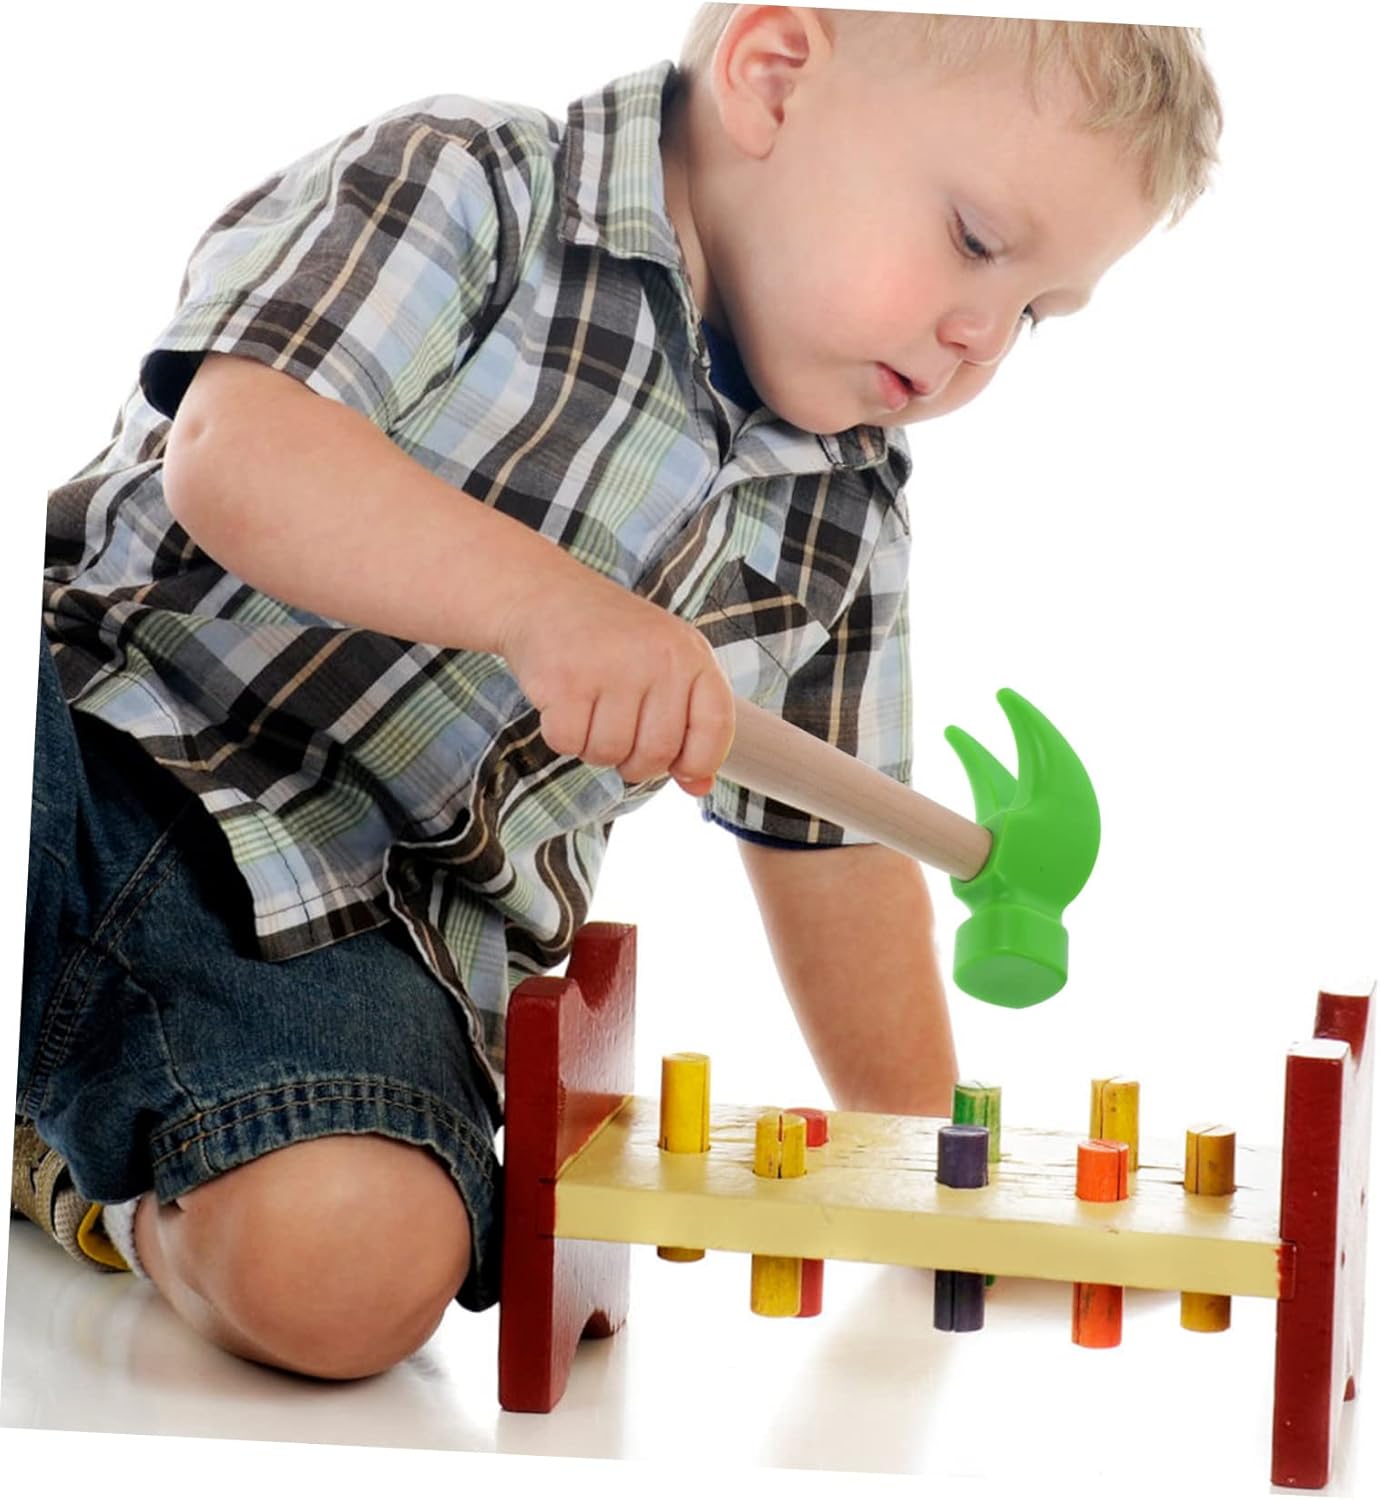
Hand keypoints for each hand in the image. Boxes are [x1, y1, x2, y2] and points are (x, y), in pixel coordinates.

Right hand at [496, 552, 734, 794]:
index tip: (679, 766)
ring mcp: (611, 667)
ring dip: (593, 748)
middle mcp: (658, 658)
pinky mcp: (565, 680)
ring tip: (589, 710)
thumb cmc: (611, 640)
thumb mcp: (664, 667)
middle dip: (634, 762)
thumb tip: (700, 787)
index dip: (699, 760)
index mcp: (691, 655)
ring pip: (609, 754)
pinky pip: (569, 743)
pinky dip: (562, 737)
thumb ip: (689, 725)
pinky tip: (563, 705)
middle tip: (618, 733)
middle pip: (657, 754)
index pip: (715, 729)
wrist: (545, 594)